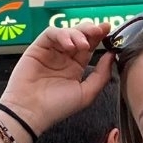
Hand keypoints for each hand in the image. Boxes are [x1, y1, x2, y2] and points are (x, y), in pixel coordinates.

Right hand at [0, 22, 113, 136]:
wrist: (31, 112)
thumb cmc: (57, 107)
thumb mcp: (86, 93)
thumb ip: (101, 74)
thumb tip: (112, 55)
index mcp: (75, 67)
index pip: (89, 47)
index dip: (99, 37)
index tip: (109, 29)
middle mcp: (63, 58)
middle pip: (79, 36)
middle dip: (91, 30)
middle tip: (100, 30)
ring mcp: (50, 52)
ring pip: (66, 32)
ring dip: (78, 34)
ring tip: (83, 45)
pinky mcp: (37, 48)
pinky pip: (51, 34)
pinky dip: (62, 35)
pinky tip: (69, 46)